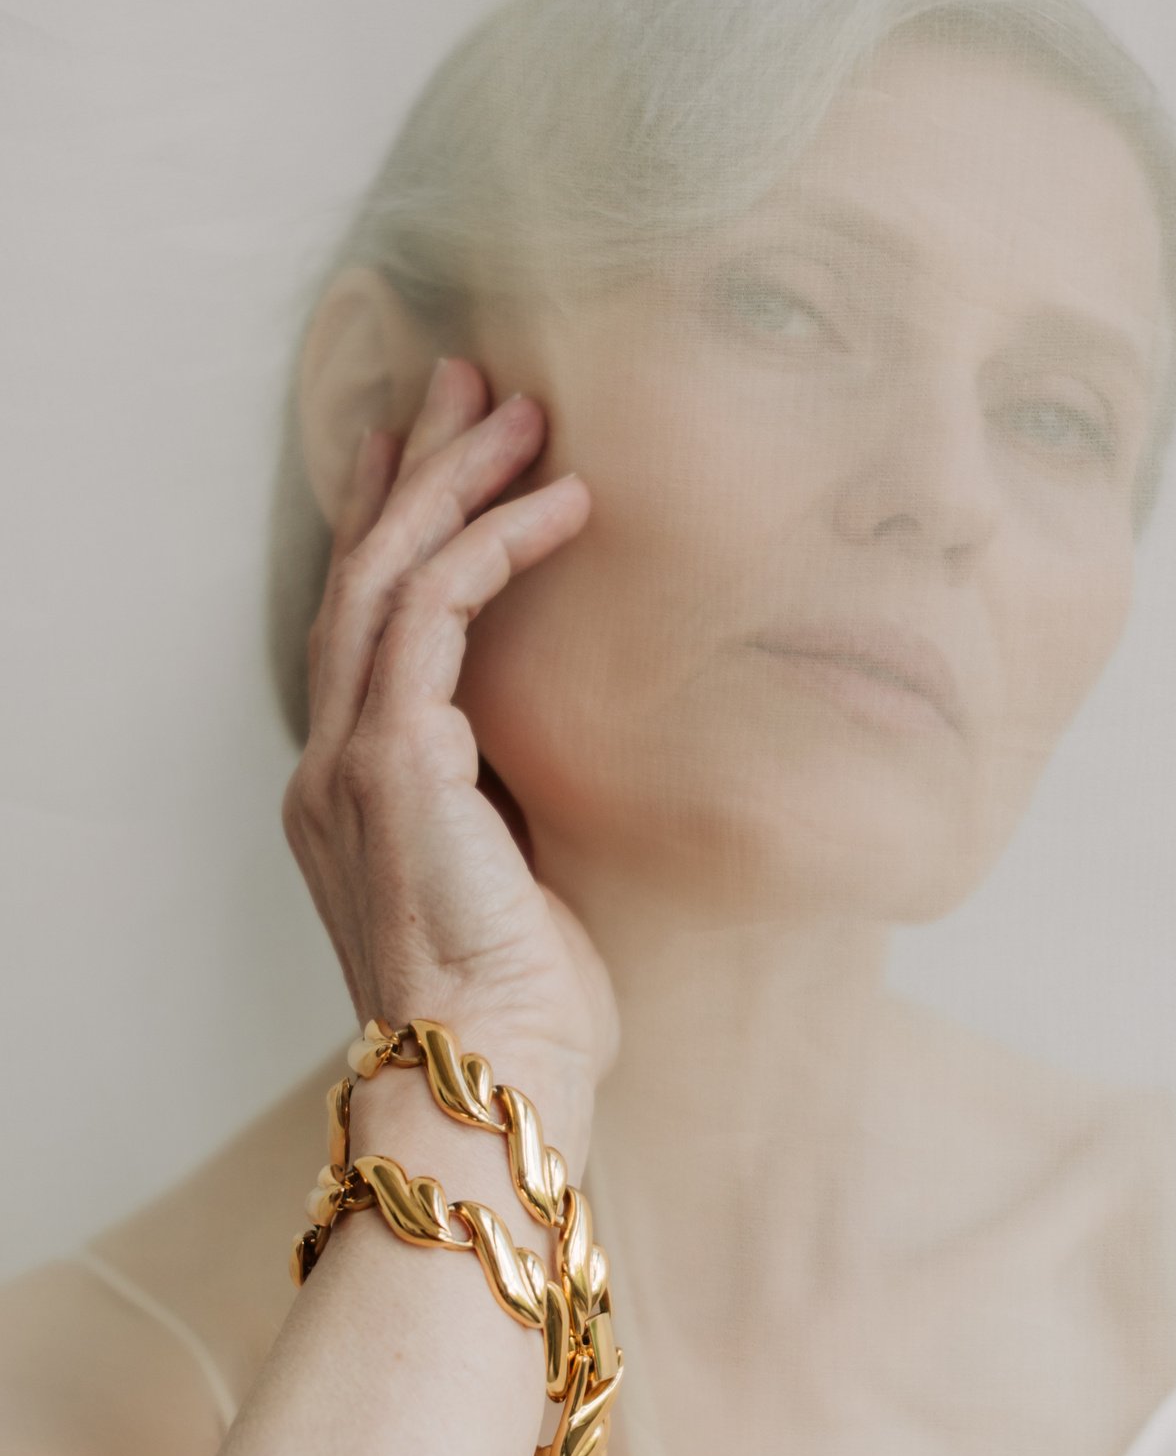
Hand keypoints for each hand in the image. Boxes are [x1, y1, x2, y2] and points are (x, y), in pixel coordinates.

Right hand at [281, 357, 617, 1153]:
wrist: (495, 1073)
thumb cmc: (526, 1000)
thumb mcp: (511, 872)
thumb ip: (502, 793)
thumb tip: (547, 732)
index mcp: (353, 791)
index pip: (363, 627)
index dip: (387, 527)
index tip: (423, 453)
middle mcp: (334, 764)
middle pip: (362, 575)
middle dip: (415, 469)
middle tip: (468, 382)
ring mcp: (352, 759)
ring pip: (387, 575)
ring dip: (455, 481)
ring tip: (520, 409)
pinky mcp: (395, 762)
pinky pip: (436, 616)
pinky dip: (496, 547)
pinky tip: (561, 503)